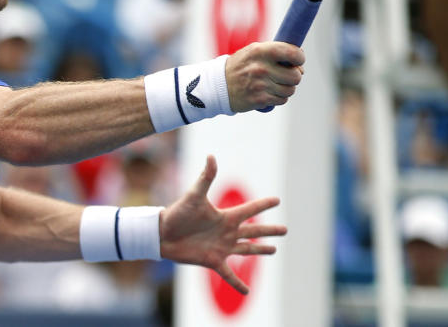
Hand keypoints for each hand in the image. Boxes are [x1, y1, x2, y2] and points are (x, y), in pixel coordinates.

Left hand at [159, 155, 286, 294]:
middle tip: (285, 230)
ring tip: (274, 250)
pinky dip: (238, 283)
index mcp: (225, 217)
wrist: (161, 233)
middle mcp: (226, 232)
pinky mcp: (213, 261)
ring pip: (246, 250)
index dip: (263, 205)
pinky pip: (229, 274)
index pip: (249, 210)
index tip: (277, 200)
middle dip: (269, 231)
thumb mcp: (194, 196)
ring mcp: (221, 247)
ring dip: (260, 251)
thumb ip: (205, 178)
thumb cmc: (177, 213)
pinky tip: (247, 292)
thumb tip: (212, 156)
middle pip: (253, 231)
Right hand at [225, 41, 304, 111]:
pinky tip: (270, 92)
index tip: (298, 60)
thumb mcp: (254, 51)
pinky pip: (282, 100)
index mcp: (260, 51)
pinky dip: (279, 97)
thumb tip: (299, 62)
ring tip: (275, 84)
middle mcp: (261, 68)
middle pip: (295, 75)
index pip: (291, 53)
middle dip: (294, 76)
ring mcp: (260, 85)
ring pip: (290, 89)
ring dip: (287, 88)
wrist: (219, 85)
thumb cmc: (241, 66)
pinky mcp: (260, 100)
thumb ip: (275, 51)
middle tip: (286, 75)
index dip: (300, 57)